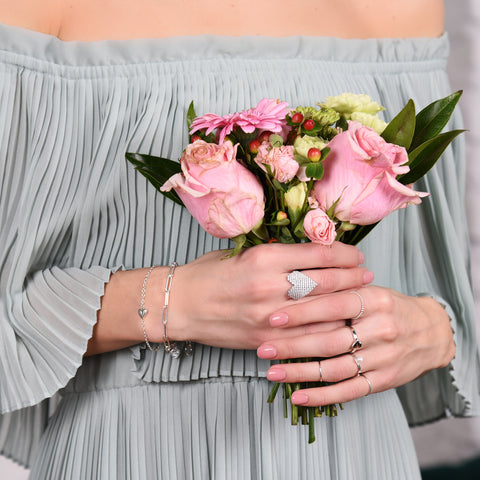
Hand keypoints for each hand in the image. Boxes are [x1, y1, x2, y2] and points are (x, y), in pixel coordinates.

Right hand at [165, 242, 371, 348]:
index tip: (356, 255)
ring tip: (362, 298)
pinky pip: (306, 337)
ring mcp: (268, 316)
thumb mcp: (241, 253)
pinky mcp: (265, 338)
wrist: (182, 304)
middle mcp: (269, 286)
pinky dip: (327, 330)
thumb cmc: (208, 273)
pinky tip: (341, 325)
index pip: (317, 253)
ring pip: (322, 311)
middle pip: (326, 282)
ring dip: (346, 304)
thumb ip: (276, 254)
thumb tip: (310, 253)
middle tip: (367, 275)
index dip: (343, 254)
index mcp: (263, 258)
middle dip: (352, 278)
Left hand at [257, 286, 454, 405]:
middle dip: (292, 346)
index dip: (301, 313)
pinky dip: (322, 396)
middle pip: (329, 340)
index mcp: (375, 300)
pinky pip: (349, 391)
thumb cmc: (391, 307)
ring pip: (335, 369)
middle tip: (264, 348)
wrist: (432, 332)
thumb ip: (340, 288)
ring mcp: (383, 358)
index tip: (273, 319)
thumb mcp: (371, 290)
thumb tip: (297, 280)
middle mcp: (380, 330)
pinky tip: (298, 396)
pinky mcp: (384, 381)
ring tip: (272, 373)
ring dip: (300, 373)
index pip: (333, 305)